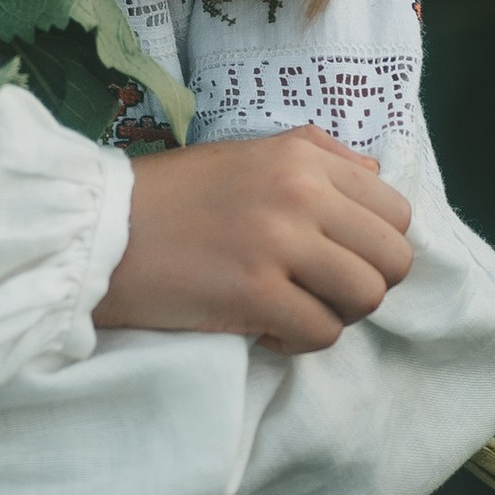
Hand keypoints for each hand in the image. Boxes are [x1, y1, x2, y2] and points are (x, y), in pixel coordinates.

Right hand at [95, 126, 411, 355]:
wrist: (100, 230)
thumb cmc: (170, 195)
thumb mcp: (244, 153)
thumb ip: (313, 153)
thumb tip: (374, 169)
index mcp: (300, 157)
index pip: (394, 209)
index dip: (376, 244)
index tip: (338, 256)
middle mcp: (299, 192)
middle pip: (394, 258)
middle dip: (366, 284)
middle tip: (321, 291)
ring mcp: (278, 243)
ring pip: (366, 297)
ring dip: (337, 314)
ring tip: (294, 308)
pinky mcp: (254, 292)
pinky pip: (321, 333)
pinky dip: (299, 342)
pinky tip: (265, 328)